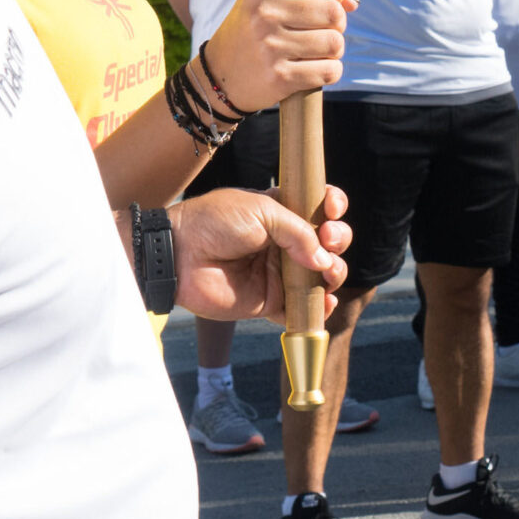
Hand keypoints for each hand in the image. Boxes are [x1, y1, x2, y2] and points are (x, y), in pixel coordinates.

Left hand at [171, 185, 350, 320]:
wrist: (179, 254)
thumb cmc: (215, 222)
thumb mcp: (261, 210)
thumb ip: (298, 231)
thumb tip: (323, 259)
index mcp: (281, 213)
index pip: (319, 209)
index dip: (333, 207)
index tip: (332, 209)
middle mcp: (284, 243)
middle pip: (329, 243)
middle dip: (339, 239)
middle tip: (328, 240)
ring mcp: (278, 273)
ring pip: (322, 277)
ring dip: (335, 273)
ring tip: (328, 273)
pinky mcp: (269, 301)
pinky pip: (301, 311)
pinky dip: (319, 310)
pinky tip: (324, 304)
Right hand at [203, 0, 353, 111]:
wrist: (217, 77)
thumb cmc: (251, 34)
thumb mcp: (264, 0)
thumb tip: (351, 4)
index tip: (331, 2)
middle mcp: (264, 13)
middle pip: (334, 11)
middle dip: (336, 25)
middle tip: (318, 33)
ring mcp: (271, 46)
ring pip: (335, 43)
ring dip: (333, 51)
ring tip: (313, 52)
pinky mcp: (280, 77)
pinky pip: (330, 71)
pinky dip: (329, 72)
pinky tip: (312, 70)